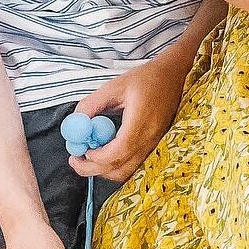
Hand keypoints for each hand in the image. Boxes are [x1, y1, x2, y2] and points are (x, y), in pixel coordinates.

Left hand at [68, 55, 185, 183]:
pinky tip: (106, 153)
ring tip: (89, 157)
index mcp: (140, 122)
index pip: (118, 152)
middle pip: (120, 169)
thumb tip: (74, 122)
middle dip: (93, 169)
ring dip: (104, 171)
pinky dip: (116, 166)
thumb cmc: (146, 78)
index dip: (96, 157)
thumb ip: (93, 103)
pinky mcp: (154, 146)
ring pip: (126, 172)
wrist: (173, 76)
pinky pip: (133, 166)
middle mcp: (149, 138)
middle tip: (76, 160)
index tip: (81, 150)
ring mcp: (153, 145)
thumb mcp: (115, 85)